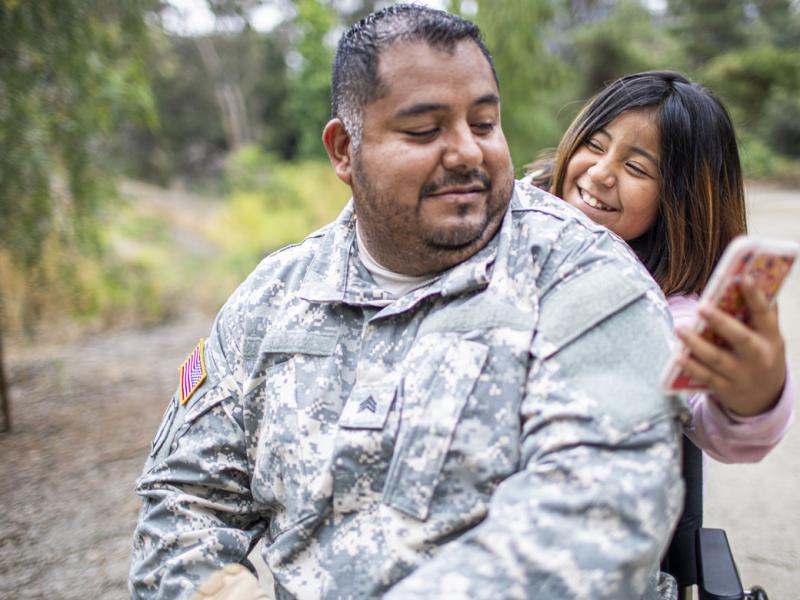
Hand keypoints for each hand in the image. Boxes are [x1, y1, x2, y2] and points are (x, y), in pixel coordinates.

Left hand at [675, 276, 786, 415]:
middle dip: (721, 322)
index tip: (744, 277)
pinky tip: (678, 357)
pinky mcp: (726, 389)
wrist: (765, 397)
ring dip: (697, 345)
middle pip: (740, 338)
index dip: (755, 296)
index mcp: (771, 338)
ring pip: (718, 359)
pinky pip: (706, 378)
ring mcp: (742, 375)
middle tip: (701, 307)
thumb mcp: (770, 336)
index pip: (764, 314)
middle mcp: (758, 357)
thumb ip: (762, 313)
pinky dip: (692, 367)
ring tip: (680, 329)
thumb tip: (757, 277)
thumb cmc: (763, 354)